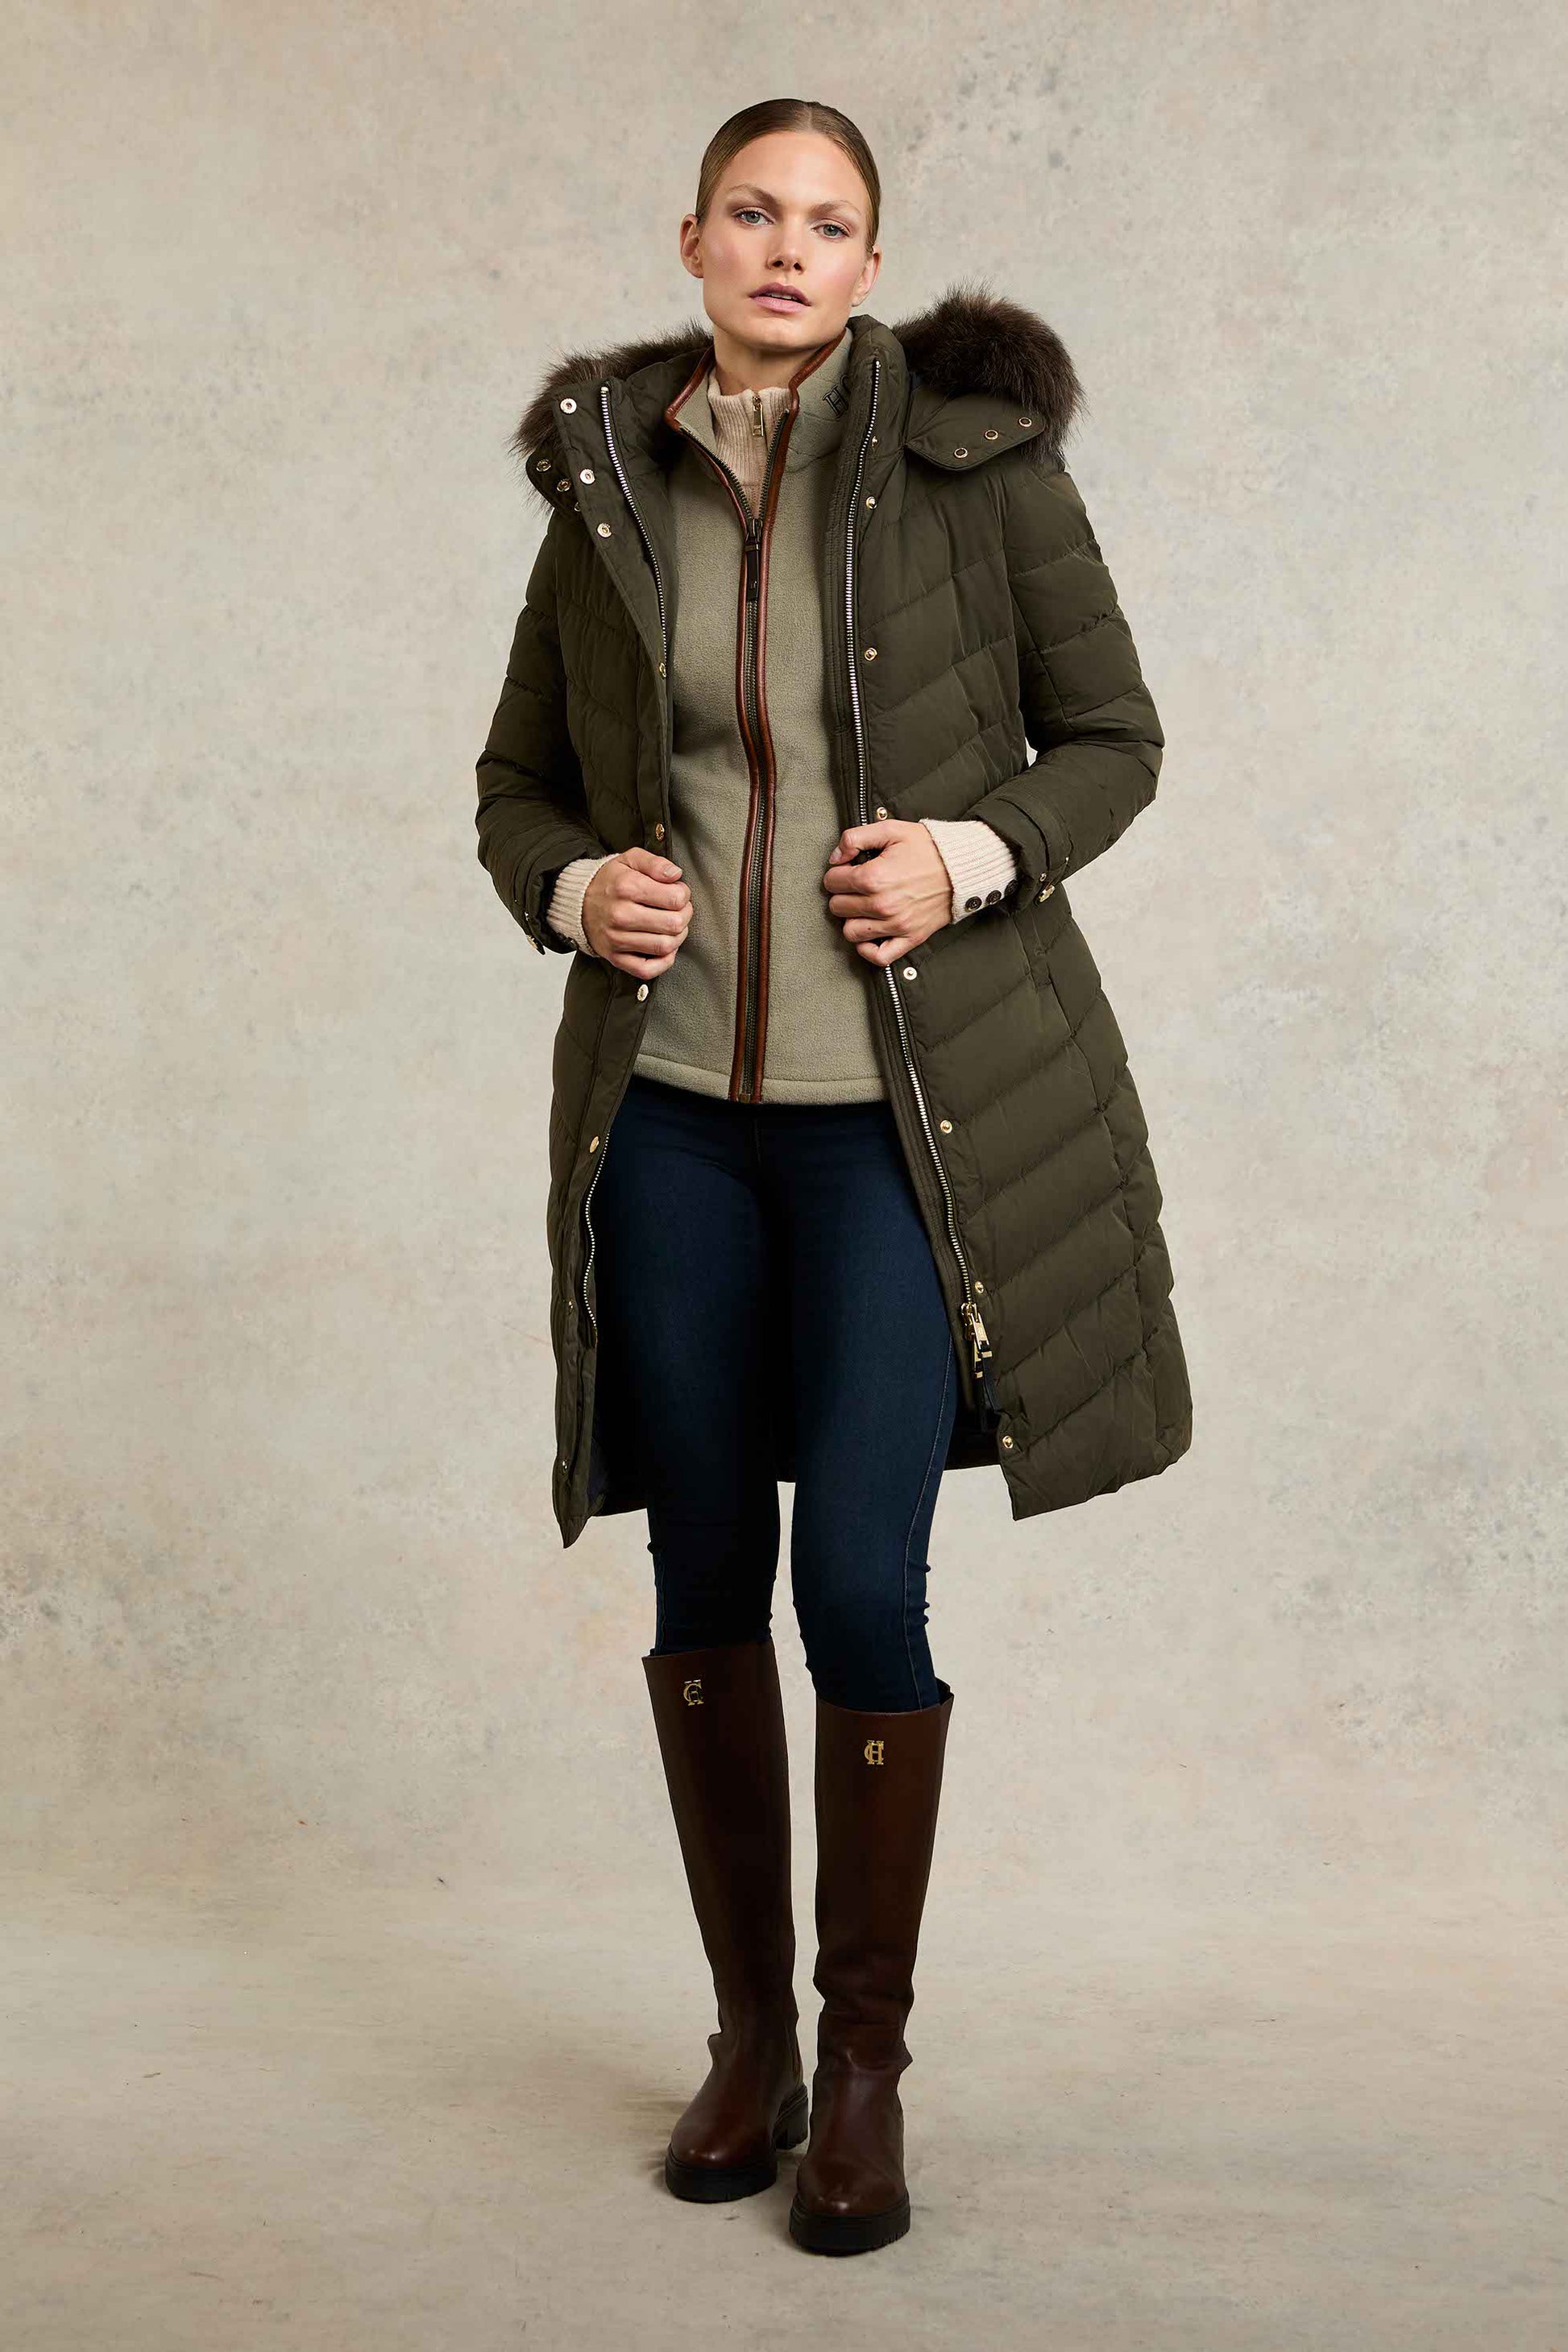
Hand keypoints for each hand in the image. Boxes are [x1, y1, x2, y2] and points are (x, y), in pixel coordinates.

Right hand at [583, 847, 691, 975]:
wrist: (577, 903)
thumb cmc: (610, 881)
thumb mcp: (630, 860)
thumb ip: (655, 863)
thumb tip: (676, 874)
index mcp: (627, 887)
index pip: (675, 898)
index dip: (684, 895)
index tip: (678, 893)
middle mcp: (621, 915)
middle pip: (674, 924)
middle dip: (684, 916)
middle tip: (678, 910)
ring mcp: (617, 939)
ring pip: (665, 946)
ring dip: (677, 937)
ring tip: (671, 926)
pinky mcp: (615, 957)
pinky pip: (648, 970)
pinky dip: (663, 962)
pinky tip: (664, 948)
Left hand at [822, 819, 950, 962]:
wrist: (962, 866)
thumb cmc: (928, 847)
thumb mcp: (891, 830)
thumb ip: (855, 838)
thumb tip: (835, 858)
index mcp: (873, 877)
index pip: (832, 882)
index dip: (837, 872)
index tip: (849, 869)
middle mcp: (882, 905)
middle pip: (837, 907)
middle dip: (842, 894)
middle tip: (856, 886)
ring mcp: (896, 925)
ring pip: (850, 932)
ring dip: (852, 919)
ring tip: (863, 906)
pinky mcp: (910, 938)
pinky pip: (878, 957)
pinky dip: (868, 949)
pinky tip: (869, 934)